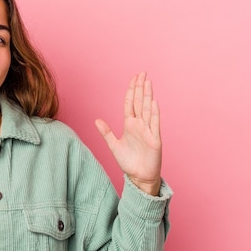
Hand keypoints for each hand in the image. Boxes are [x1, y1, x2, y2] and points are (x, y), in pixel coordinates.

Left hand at [95, 72, 161, 195]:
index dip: (131, 90)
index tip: (133, 78)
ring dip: (147, 96)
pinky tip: (153, 102)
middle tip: (142, 73)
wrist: (139, 177)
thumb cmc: (128, 162)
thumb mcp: (114, 145)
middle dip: (140, 87)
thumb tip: (96, 120)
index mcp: (130, 125)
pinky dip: (154, 113)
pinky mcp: (154, 139)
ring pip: (147, 109)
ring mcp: (148, 131)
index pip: (130, 103)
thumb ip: (106, 132)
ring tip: (148, 82)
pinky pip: (154, 124)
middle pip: (140, 102)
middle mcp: (139, 125)